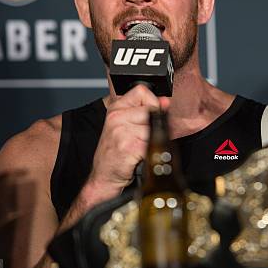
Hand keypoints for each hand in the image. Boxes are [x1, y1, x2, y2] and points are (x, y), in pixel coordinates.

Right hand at [85, 84, 169, 201]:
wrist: (104, 176)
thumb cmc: (116, 152)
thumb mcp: (126, 126)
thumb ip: (145, 111)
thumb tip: (164, 102)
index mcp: (116, 108)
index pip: (142, 91)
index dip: (152, 102)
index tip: (153, 113)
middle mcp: (117, 117)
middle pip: (151, 111)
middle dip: (154, 126)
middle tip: (144, 139)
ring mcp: (121, 131)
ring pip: (154, 129)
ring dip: (153, 141)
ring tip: (140, 148)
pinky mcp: (128, 146)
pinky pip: (151, 144)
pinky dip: (150, 153)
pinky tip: (139, 156)